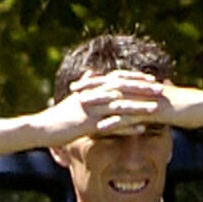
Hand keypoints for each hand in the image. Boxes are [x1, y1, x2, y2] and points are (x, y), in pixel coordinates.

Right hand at [35, 72, 184, 142]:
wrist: (41, 128)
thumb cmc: (57, 115)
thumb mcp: (72, 97)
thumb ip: (85, 84)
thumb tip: (92, 72)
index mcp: (92, 88)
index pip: (117, 79)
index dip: (134, 77)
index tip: (150, 78)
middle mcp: (93, 96)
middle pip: (122, 89)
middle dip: (142, 88)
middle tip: (161, 87)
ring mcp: (91, 110)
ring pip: (120, 105)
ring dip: (139, 106)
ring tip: (156, 107)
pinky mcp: (88, 125)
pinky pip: (111, 125)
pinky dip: (127, 126)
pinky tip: (141, 128)